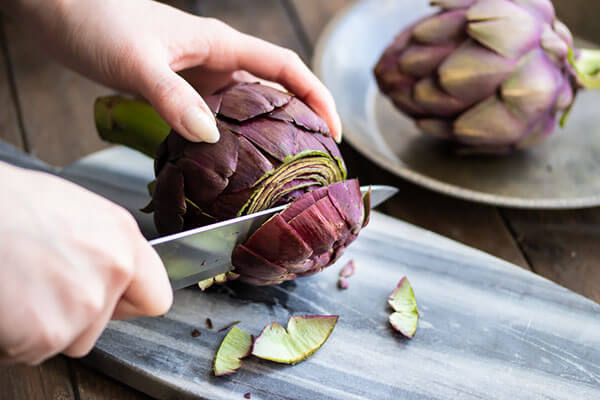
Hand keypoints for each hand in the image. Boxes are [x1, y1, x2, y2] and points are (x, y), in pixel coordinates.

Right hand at [0, 163, 171, 364]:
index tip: (114, 302)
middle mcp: (113, 271)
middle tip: (43, 284)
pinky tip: (7, 303)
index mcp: (122, 238)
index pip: (156, 297)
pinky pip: (34, 351)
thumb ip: (105, 246)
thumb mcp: (75, 211)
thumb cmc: (9, 205)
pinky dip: (16, 338)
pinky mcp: (48, 334)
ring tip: (21, 288)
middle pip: (105, 322)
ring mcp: (84, 305)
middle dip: (77, 314)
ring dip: (46, 326)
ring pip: (72, 339)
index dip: (129, 302)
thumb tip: (111, 267)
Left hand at [3, 0, 341, 142]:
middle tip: (313, 161)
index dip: (316, 96)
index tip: (334, 131)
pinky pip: (215, 117)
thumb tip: (209, 137)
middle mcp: (215, 60)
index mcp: (220, 45)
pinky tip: (225, 162)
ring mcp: (196, 76)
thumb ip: (173, 98)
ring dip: (265, 135)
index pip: (285, 68)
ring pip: (245, 107)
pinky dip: (228, 139)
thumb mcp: (138, 62)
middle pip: (274, 90)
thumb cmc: (96, 20)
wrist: (57, 10)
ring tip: (279, 170)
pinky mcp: (177, 90)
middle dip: (300, 121)